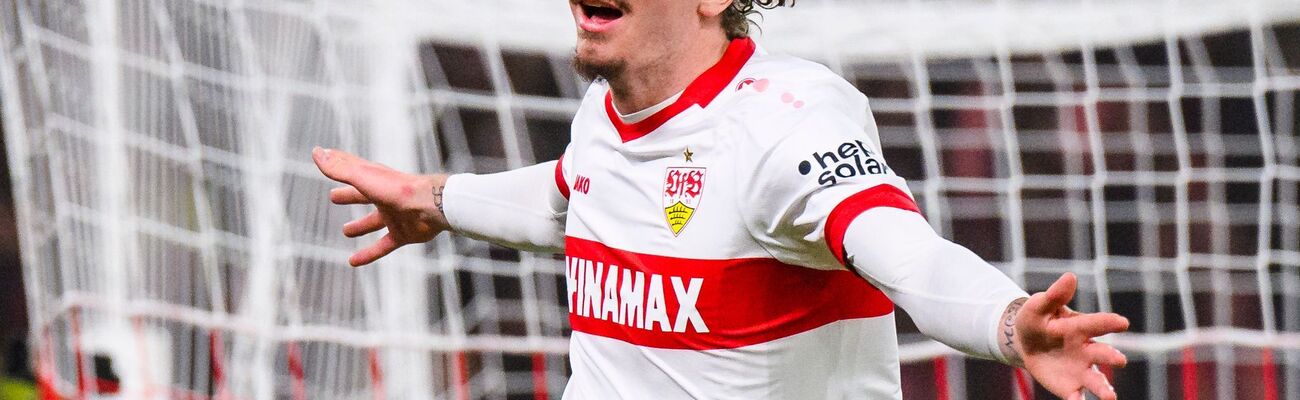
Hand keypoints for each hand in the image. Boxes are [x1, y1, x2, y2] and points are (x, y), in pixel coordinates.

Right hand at [312, 147, 450, 265]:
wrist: (431, 206)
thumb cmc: (397, 189)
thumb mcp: (363, 177)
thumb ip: (340, 168)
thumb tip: (317, 152)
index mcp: (376, 180)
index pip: (353, 171)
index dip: (339, 167)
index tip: (325, 161)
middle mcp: (385, 196)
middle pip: (363, 196)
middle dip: (349, 196)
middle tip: (334, 197)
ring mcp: (395, 216)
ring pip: (374, 222)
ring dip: (360, 226)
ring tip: (345, 232)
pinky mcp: (403, 234)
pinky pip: (382, 246)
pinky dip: (368, 254)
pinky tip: (353, 262)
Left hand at [1011, 273, 1129, 399]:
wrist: (1025, 342)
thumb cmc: (1036, 320)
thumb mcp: (1039, 305)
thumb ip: (1054, 295)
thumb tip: (1069, 276)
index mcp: (1080, 327)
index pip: (1095, 324)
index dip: (1108, 322)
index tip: (1122, 322)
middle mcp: (1087, 350)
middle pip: (1102, 353)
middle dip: (1110, 356)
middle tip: (1119, 360)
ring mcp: (1081, 370)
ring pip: (1096, 380)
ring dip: (1104, 388)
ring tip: (1110, 397)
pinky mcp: (1070, 386)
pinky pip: (1076, 395)